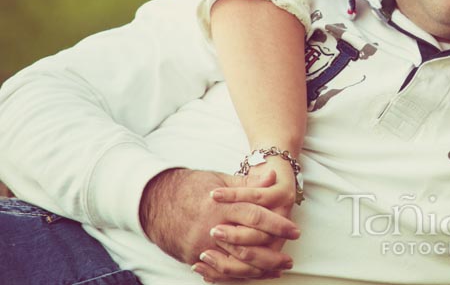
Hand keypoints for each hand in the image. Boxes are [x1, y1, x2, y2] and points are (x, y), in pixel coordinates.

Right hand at [139, 168, 297, 280]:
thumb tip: (272, 176)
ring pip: (235, 264)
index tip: (295, 232)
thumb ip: (247, 183)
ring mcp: (201, 246)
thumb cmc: (191, 186)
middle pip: (248, 246)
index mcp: (221, 206)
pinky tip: (252, 276)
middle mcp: (211, 228)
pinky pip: (218, 272)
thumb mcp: (219, 180)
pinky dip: (237, 277)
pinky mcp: (193, 257)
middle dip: (271, 255)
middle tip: (289, 261)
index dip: (278, 225)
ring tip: (277, 271)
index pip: (256, 217)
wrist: (154, 201)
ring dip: (258, 270)